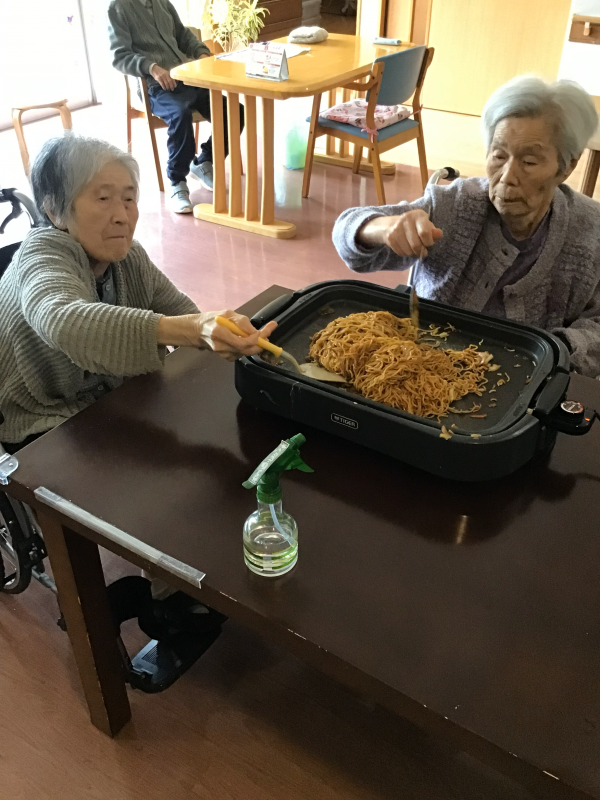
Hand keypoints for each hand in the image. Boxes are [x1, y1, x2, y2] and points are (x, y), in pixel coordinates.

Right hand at [150, 64, 176, 90]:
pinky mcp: (158, 78)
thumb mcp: (166, 73)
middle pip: (170, 81)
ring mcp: (162, 76)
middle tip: (172, 89)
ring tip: (168, 89)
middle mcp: (165, 74)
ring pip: (166, 83)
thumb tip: (176, 81)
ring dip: (168, 87)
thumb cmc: (161, 72)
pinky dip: (164, 87)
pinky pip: (162, 84)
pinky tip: (165, 89)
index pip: (172, 79)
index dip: (174, 83)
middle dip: (171, 86)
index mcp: (168, 73)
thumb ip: (170, 76)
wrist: (154, 69)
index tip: (175, 86)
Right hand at [157, 311, 276, 359]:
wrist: (197, 331)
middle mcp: (221, 347)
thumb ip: (242, 322)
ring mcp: (223, 354)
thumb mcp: (227, 313)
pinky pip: (242, 354)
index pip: (242, 342)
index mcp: (219, 333)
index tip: (267, 330)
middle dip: (260, 343)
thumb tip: (256, 332)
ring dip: (255, 344)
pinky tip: (246, 340)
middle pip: (247, 351)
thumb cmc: (212, 319)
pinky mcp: (226, 358)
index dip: (257, 339)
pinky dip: (248, 347)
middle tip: (268, 333)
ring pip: (246, 352)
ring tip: (259, 334)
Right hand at [359, 210, 442, 256]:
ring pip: (408, 250)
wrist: (391, 224)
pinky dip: (406, 254)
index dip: (428, 242)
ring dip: (413, 254)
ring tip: (415, 251)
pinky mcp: (390, 237)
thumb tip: (439, 234)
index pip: (424, 233)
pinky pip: (401, 252)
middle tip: (423, 251)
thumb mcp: (426, 225)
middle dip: (421, 251)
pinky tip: (407, 249)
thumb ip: (433, 231)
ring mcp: (396, 229)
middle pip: (416, 244)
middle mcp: (406, 220)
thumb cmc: (415, 225)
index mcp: (418, 215)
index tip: (429, 244)